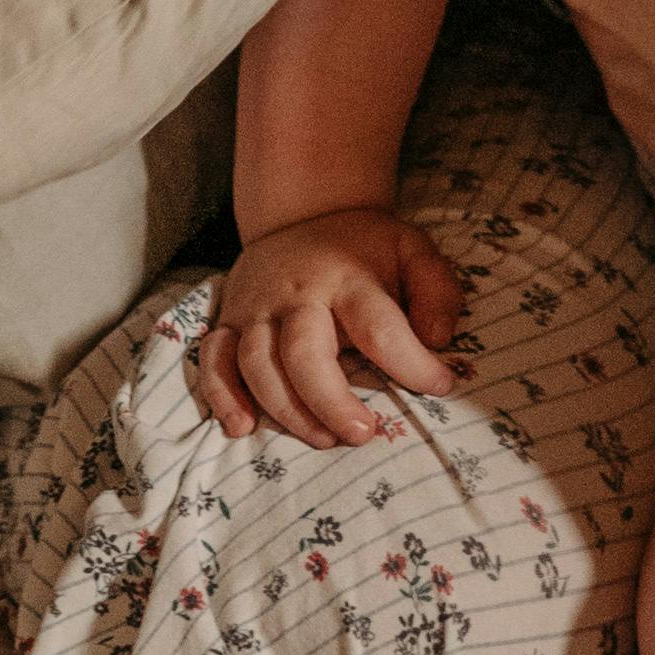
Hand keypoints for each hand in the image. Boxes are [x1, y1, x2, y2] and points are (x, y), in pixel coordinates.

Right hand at [193, 209, 461, 447]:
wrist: (302, 215)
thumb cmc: (363, 248)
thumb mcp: (411, 249)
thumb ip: (436, 289)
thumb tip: (439, 339)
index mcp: (348, 277)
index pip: (379, 325)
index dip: (411, 362)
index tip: (441, 386)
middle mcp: (297, 294)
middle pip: (304, 352)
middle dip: (331, 400)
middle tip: (364, 435)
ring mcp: (257, 308)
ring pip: (257, 364)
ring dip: (286, 410)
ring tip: (324, 439)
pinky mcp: (229, 321)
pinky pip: (214, 361)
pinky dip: (222, 396)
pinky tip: (242, 428)